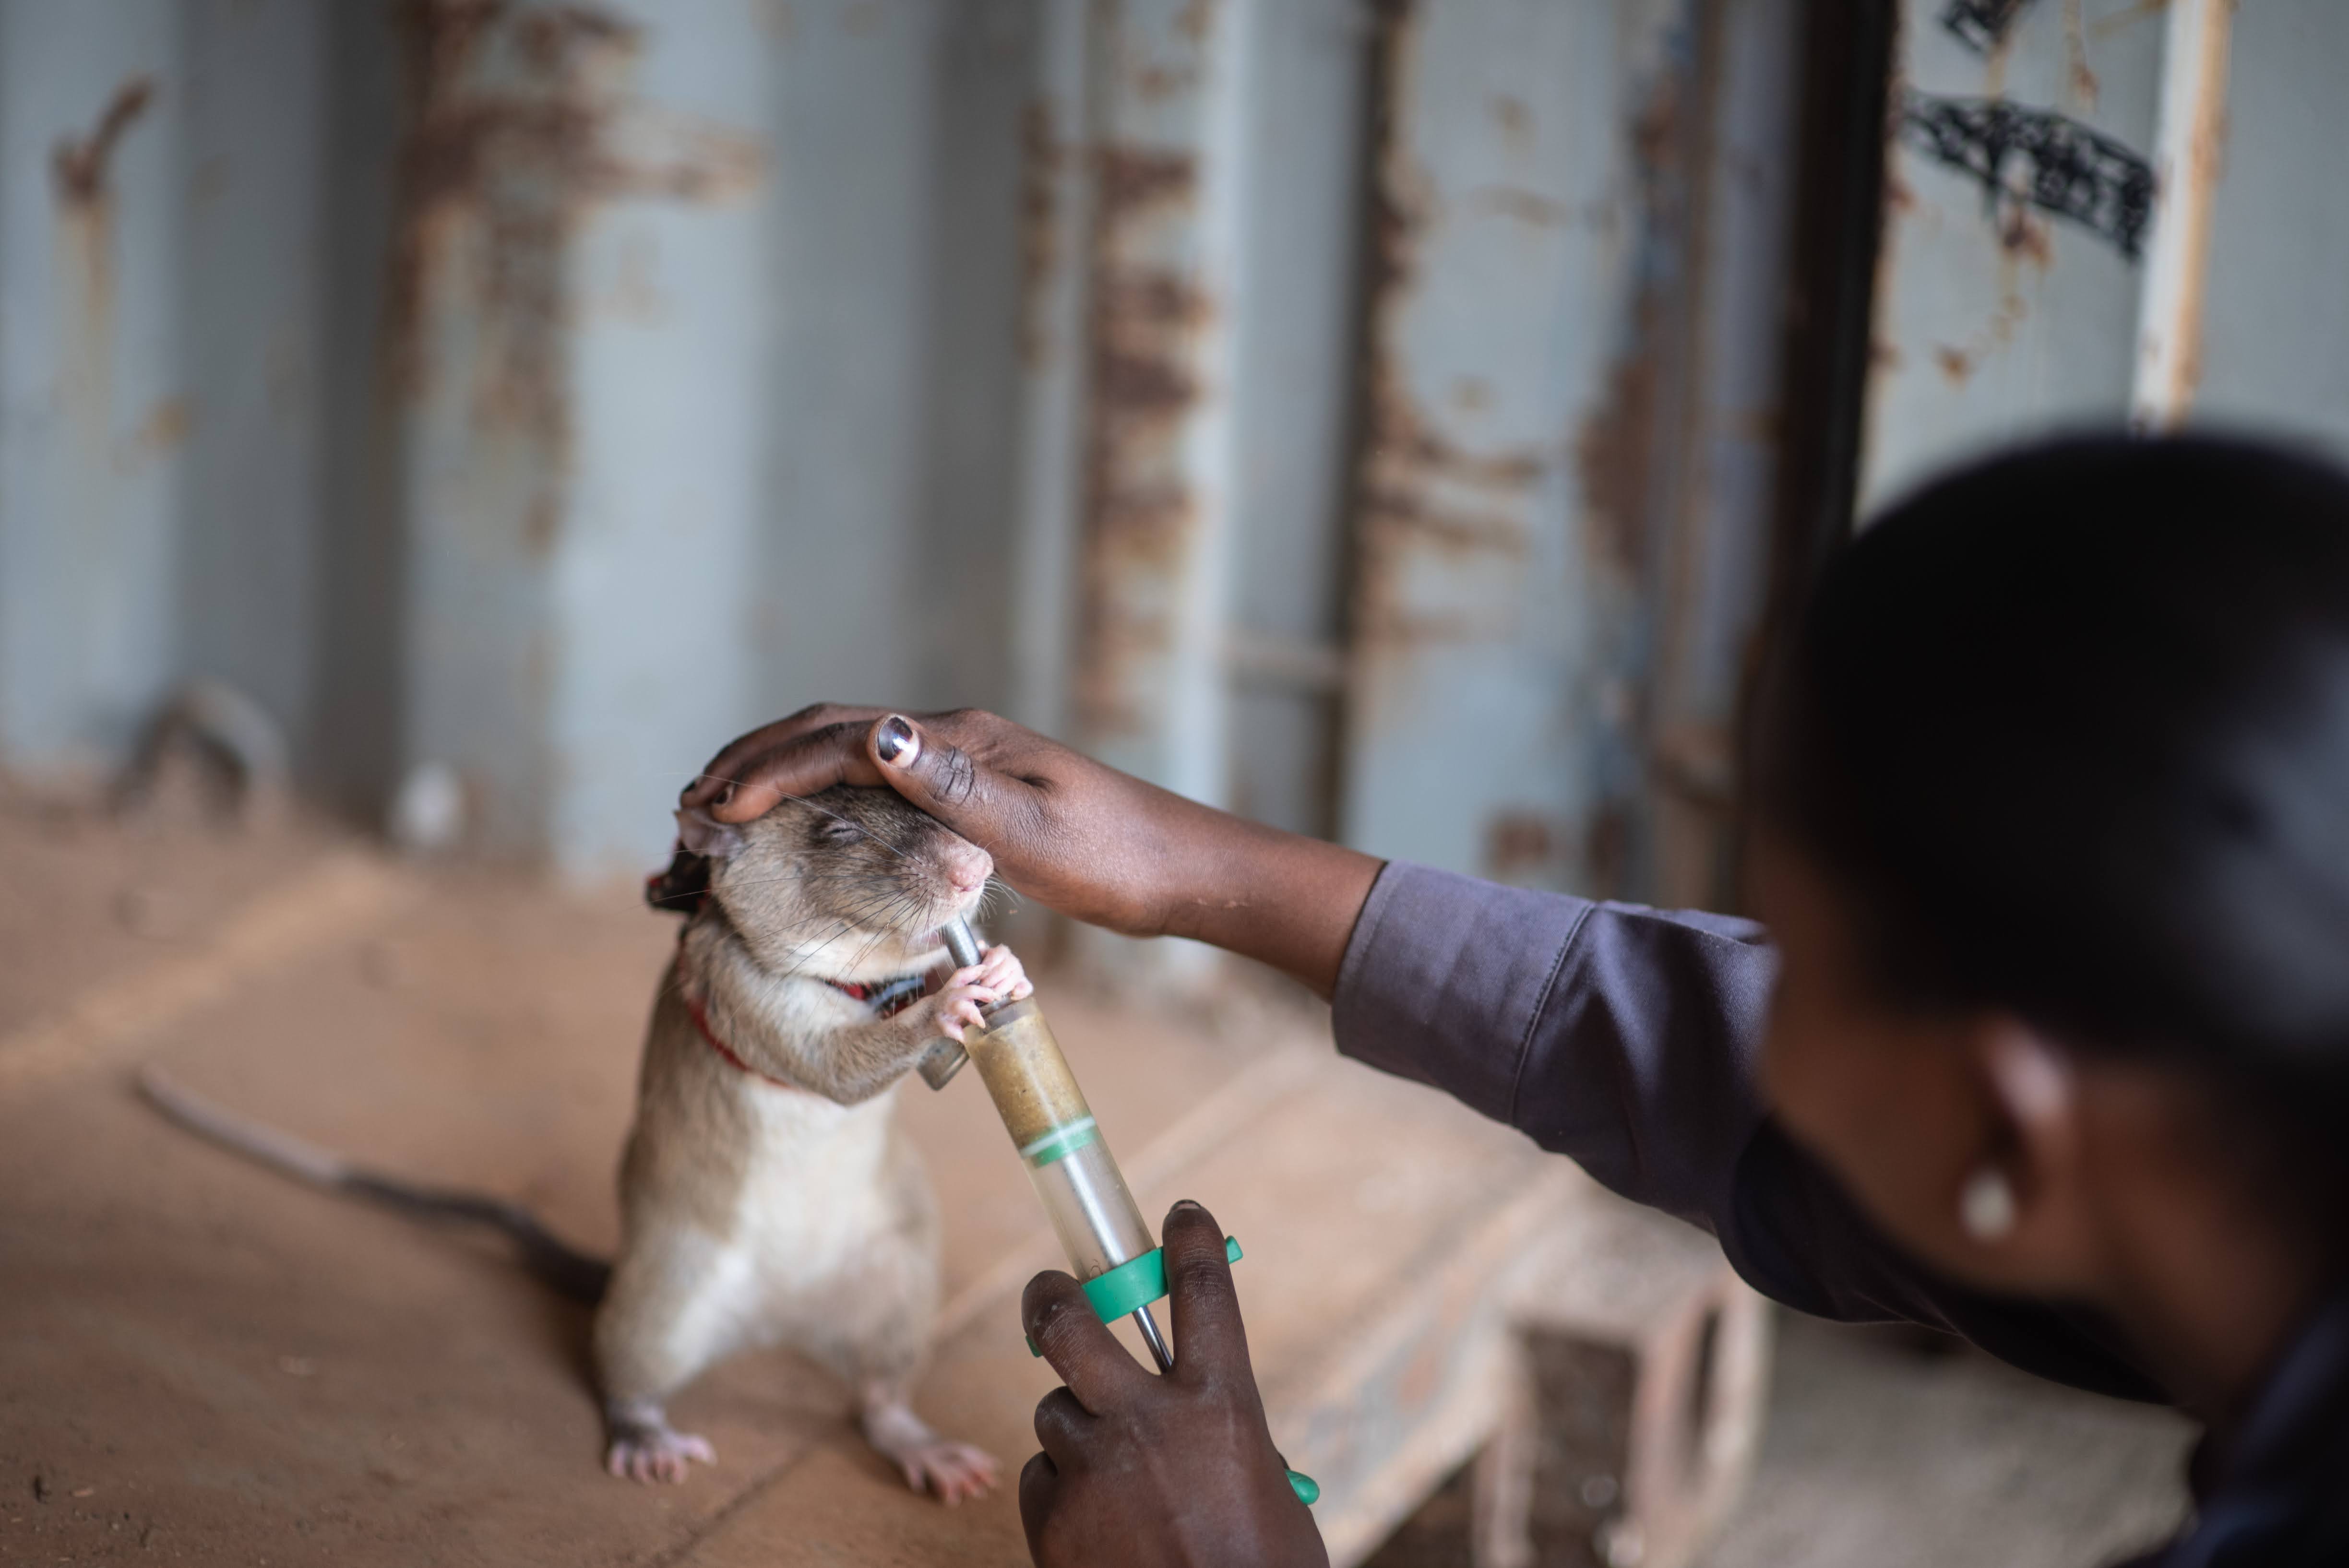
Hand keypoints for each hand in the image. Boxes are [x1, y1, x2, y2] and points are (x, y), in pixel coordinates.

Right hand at [680, 706, 1379, 996]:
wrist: (1184, 873)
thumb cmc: (1120, 857)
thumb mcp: (1037, 830)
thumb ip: (954, 787)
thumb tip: (880, 732)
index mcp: (958, 741)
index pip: (840, 741)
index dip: (766, 771)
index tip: (707, 809)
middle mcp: (951, 742)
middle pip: (827, 734)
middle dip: (750, 764)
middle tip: (684, 808)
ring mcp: (959, 767)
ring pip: (843, 759)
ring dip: (775, 779)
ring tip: (715, 815)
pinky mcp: (967, 800)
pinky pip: (870, 790)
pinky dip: (817, 803)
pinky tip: (796, 832)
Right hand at [925, 944, 1031, 1041]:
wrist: (926, 1018)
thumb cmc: (952, 1004)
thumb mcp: (964, 991)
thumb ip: (983, 987)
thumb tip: (1018, 989)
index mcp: (956, 985)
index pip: (965, 973)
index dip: (975, 970)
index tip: (988, 969)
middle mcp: (950, 994)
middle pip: (967, 990)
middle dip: (981, 992)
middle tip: (996, 997)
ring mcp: (944, 1009)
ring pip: (958, 1007)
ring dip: (970, 1013)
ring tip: (981, 1021)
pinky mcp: (940, 1024)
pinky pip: (948, 1029)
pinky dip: (956, 1033)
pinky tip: (964, 1038)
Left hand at [1018, 1202, 1327, 1567]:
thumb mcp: (1259, 1484)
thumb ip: (1220, 1433)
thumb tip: (1193, 1413)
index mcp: (1222, 1404)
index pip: (1202, 1288)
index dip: (1189, 1240)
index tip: (1180, 1215)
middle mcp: (1149, 1422)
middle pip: (1069, 1324)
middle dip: (1050, 1297)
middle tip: (1048, 1293)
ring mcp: (1093, 1468)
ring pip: (1054, 1412)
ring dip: (1076, 1431)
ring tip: (1111, 1475)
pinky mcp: (1051, 1519)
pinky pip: (1043, 1477)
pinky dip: (1063, 1491)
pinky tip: (1096, 1525)